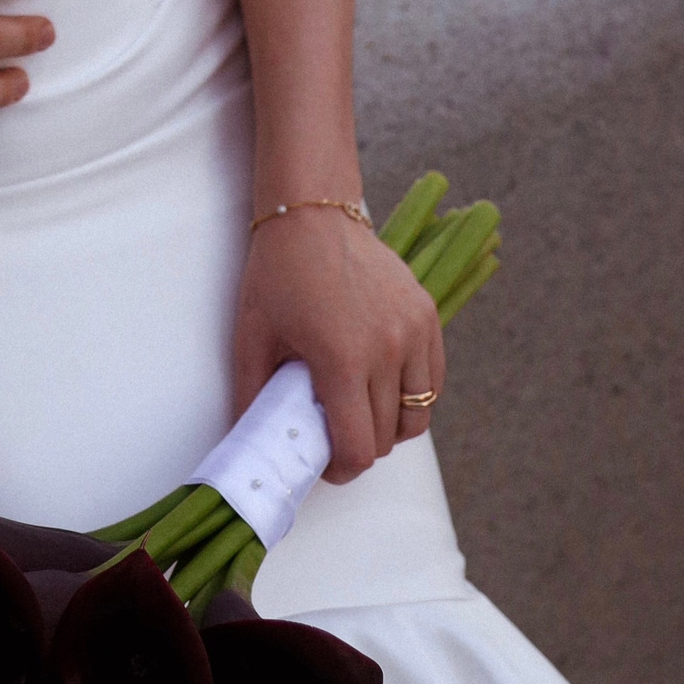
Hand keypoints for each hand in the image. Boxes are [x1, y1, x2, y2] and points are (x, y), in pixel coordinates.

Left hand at [233, 209, 444, 481]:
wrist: (313, 214)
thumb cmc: (277, 273)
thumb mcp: (251, 335)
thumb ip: (252, 396)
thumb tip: (253, 443)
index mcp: (342, 358)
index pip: (359, 448)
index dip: (341, 469)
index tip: (325, 464)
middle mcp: (388, 349)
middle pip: (386, 437)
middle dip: (359, 446)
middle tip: (333, 430)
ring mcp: (414, 332)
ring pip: (416, 417)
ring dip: (388, 427)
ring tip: (358, 409)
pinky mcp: (428, 316)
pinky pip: (432, 382)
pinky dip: (411, 396)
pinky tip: (381, 384)